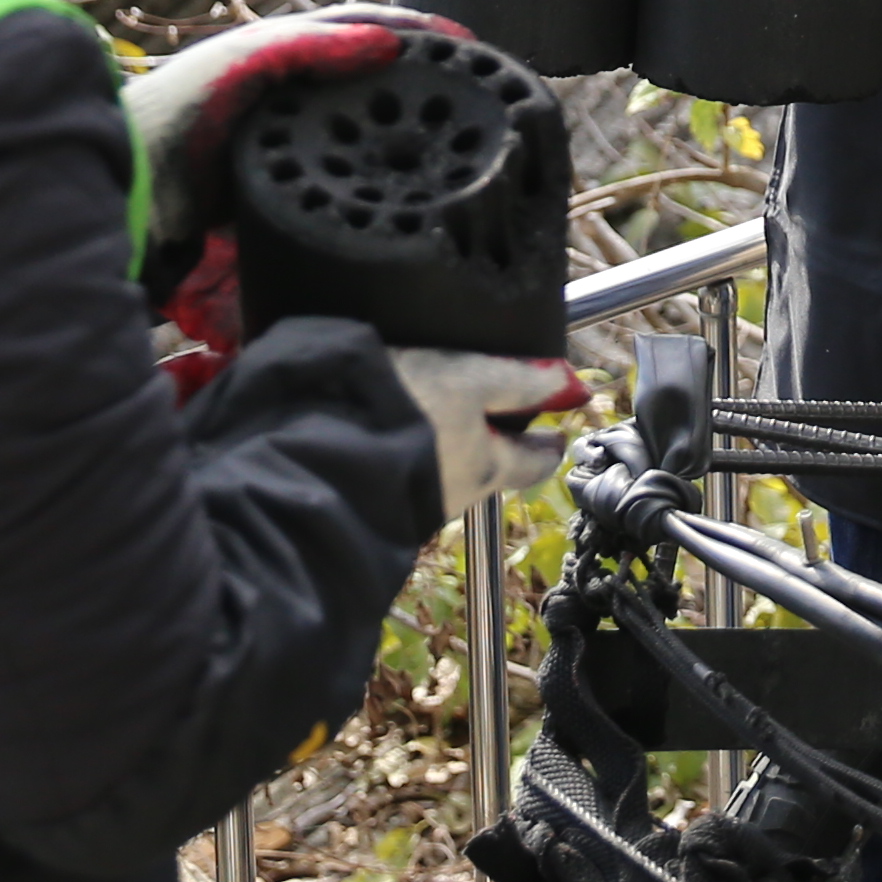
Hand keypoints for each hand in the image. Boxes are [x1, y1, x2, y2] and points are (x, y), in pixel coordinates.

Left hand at [118, 5, 457, 296]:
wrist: (125, 188)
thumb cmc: (172, 115)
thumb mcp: (244, 66)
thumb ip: (312, 49)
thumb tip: (389, 44)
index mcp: (288, 52)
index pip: (371, 30)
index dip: (422, 36)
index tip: (471, 48)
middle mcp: (295, 96)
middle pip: (376, 87)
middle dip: (426, 90)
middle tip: (481, 103)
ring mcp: (291, 146)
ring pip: (365, 138)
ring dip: (407, 145)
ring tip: (460, 155)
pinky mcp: (284, 196)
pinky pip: (344, 188)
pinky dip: (377, 191)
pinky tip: (404, 204)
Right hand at [389, 348, 598, 517]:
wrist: (313, 459)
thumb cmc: (409, 415)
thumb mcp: (470, 381)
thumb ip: (519, 380)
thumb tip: (567, 381)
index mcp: (488, 469)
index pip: (535, 463)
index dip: (548, 444)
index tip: (554, 431)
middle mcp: (456, 494)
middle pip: (488, 467)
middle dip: (493, 443)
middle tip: (491, 411)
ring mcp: (412, 501)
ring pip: (444, 469)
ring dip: (444, 443)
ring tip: (432, 404)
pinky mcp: (370, 493)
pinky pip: (400, 468)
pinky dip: (403, 446)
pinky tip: (386, 422)